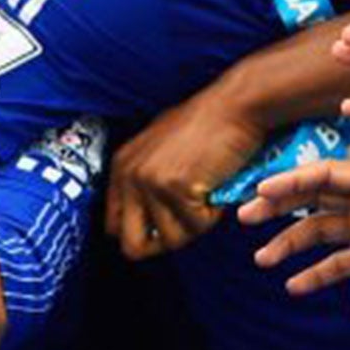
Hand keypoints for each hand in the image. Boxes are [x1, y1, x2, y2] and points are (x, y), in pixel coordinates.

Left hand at [104, 86, 265, 258]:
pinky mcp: (173, 187)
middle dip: (163, 242)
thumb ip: (149, 180)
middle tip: (188, 224)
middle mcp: (128, 176)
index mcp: (121, 167)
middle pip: (131, 245)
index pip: (113, 226)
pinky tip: (217, 189)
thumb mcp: (163, 149)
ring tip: (207, 197)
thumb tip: (150, 220)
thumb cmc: (210, 124)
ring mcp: (148, 182)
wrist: (236, 105)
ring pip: (170, 239)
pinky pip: (195, 226)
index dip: (143, 232)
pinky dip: (213, 214)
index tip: (168, 225)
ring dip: (195, 225)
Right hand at [241, 159, 349, 291]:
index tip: (261, 189)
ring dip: (287, 245)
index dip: (292, 180)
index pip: (325, 175)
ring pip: (317, 232)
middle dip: (276, 206)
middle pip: (311, 198)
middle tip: (244, 217)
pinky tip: (294, 287)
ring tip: (262, 260)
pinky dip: (315, 276)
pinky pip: (338, 265)